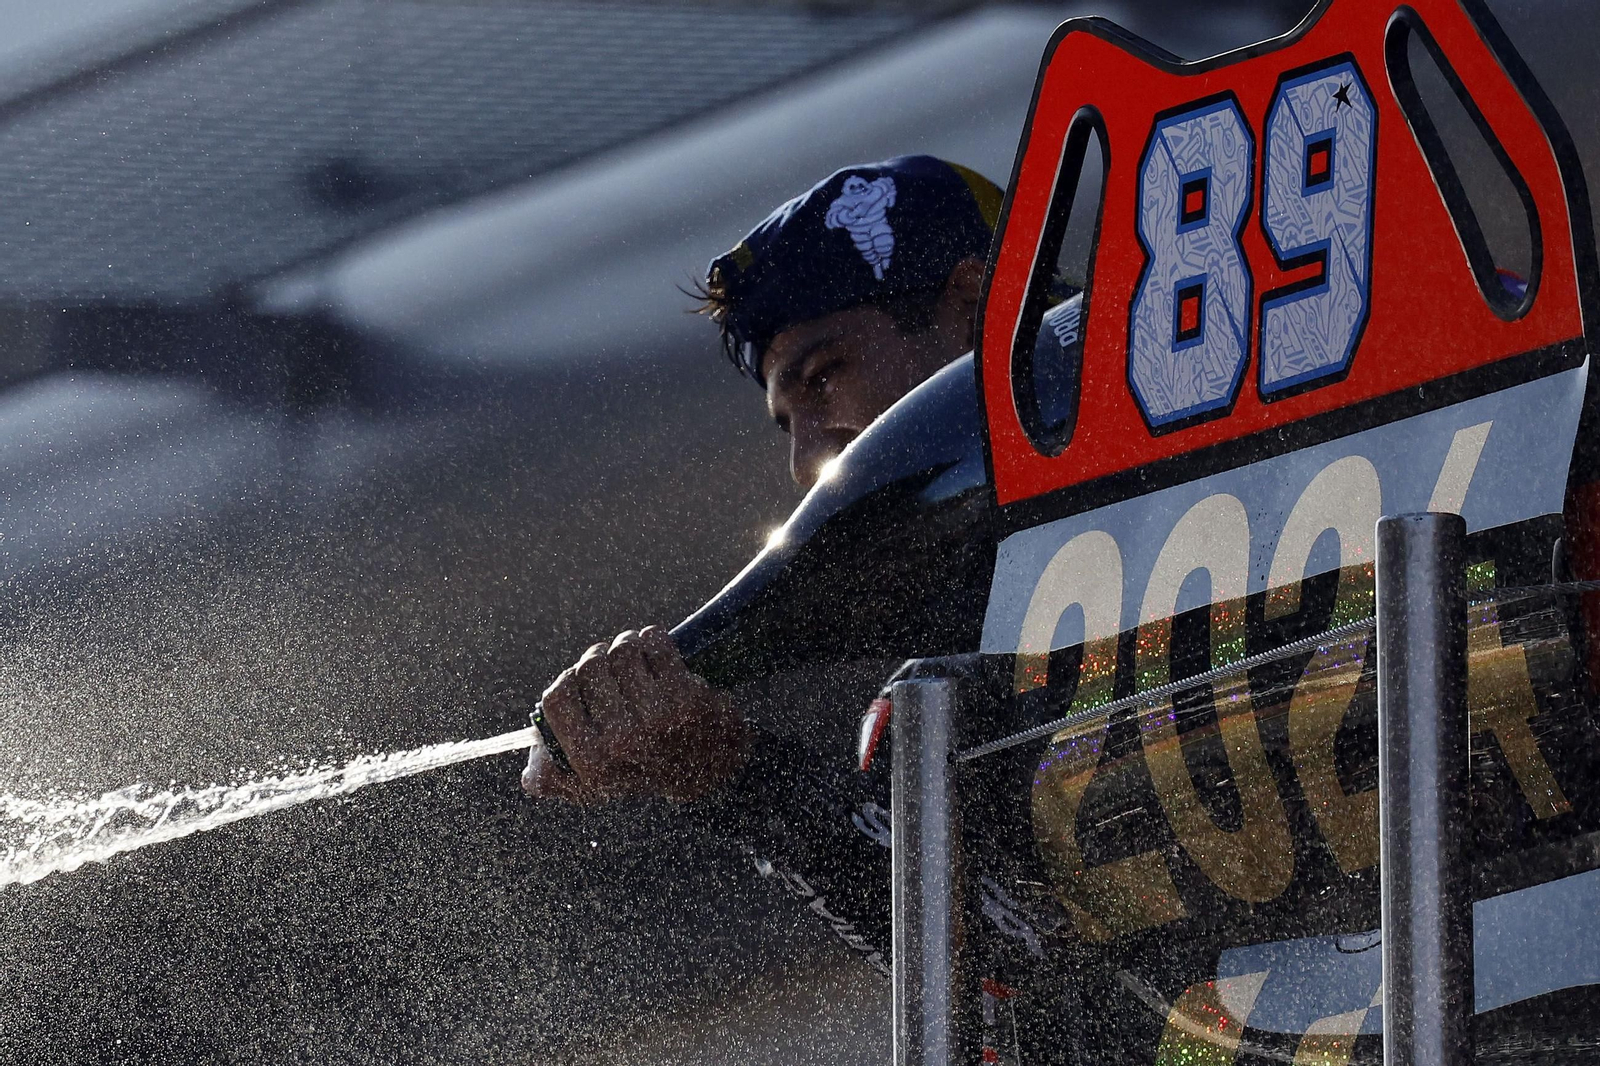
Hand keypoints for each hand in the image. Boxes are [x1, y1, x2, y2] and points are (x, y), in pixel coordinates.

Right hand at [520, 625, 749, 803]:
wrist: (710, 770)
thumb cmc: (644, 767)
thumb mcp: (596, 786)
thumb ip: (556, 779)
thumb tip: (531, 776)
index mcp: (591, 761)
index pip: (557, 697)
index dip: (568, 678)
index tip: (582, 675)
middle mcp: (621, 741)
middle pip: (590, 666)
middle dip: (600, 656)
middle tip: (614, 662)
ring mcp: (656, 717)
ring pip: (623, 649)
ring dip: (628, 643)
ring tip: (636, 654)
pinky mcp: (687, 695)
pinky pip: (655, 642)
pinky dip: (653, 638)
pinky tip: (657, 650)